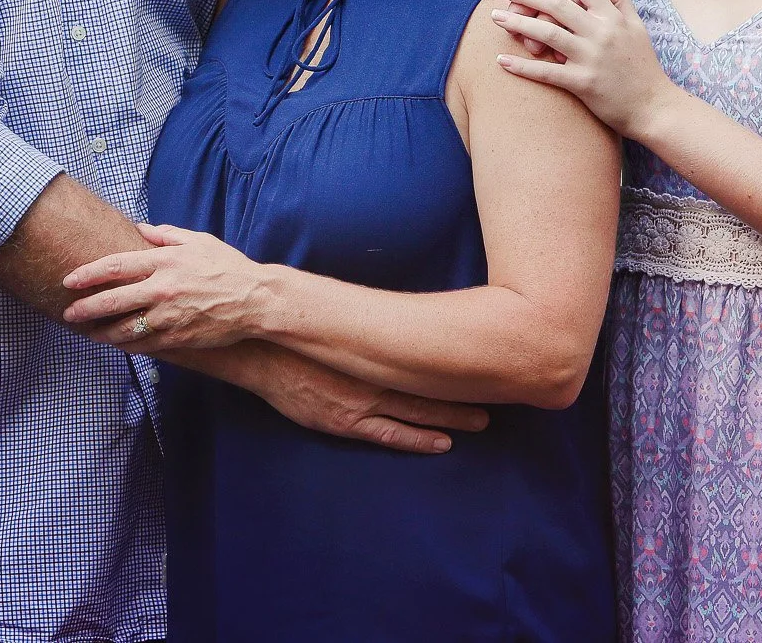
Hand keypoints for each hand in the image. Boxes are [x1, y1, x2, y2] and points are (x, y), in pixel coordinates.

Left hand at [61, 223, 269, 350]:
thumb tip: (140, 229)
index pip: (115, 266)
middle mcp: (162, 289)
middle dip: (85, 308)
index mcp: (164, 262)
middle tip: (68, 313)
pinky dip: (127, 345)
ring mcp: (169, 316)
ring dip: (102, 332)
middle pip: (113, 300)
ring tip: (88, 333)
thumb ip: (165, 235)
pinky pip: (144, 344)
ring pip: (125, 328)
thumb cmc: (227, 267)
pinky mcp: (178, 336)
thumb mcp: (197, 241)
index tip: (70, 280)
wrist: (255, 300)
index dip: (88, 273)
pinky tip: (116, 344)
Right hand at [245, 345, 489, 454]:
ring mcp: (363, 401)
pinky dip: (419, 439)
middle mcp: (375, 373)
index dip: (455, 360)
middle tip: (499, 393)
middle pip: (430, 383)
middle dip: (464, 389)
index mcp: (374, 346)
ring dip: (452, 416)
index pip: (425, 354)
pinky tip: (443, 443)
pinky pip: (391, 434)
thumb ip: (367, 325)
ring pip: (419, 410)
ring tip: (481, 420)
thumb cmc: (300, 335)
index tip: (483, 361)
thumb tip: (398, 318)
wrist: (262, 353)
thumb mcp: (339, 321)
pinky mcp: (347, 422)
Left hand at [491, 0, 674, 137]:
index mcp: (613, 16)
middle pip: (558, 4)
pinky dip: (523, 66)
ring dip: (518, 23)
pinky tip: (501, 60)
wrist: (654, 106)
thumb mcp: (636, 25)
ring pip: (548, 34)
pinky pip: (547, 73)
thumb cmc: (643, 65)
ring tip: (494, 16)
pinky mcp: (583, 83)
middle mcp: (601, 33)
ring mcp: (591, 57)